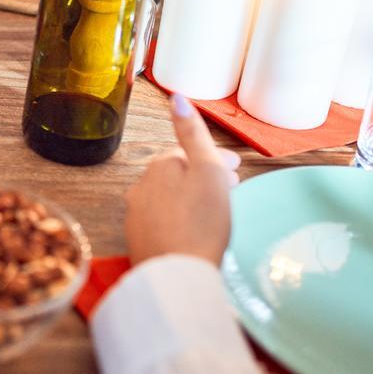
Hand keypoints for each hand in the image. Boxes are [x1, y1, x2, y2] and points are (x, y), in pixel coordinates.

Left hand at [125, 95, 240, 266]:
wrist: (178, 276)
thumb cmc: (200, 223)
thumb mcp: (207, 171)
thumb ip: (193, 134)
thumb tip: (176, 97)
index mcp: (159, 166)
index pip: (188, 153)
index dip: (215, 159)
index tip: (236, 169)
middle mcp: (141, 186)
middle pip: (176, 174)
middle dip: (202, 175)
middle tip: (230, 187)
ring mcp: (137, 215)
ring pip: (168, 197)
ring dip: (190, 196)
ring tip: (214, 209)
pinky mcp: (139, 240)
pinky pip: (162, 220)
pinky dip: (179, 217)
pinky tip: (193, 230)